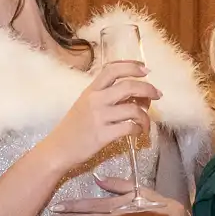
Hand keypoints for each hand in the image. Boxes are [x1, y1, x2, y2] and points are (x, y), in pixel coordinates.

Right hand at [40, 60, 157, 173]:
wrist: (58, 149)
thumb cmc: (73, 128)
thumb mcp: (84, 105)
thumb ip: (106, 97)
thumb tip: (134, 97)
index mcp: (90, 90)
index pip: (112, 69)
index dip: (131, 66)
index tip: (145, 69)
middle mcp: (95, 100)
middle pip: (128, 86)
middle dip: (147, 89)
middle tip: (157, 95)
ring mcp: (99, 117)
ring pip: (133, 109)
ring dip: (146, 116)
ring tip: (146, 123)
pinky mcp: (103, 135)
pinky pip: (129, 128)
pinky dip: (139, 129)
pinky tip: (138, 132)